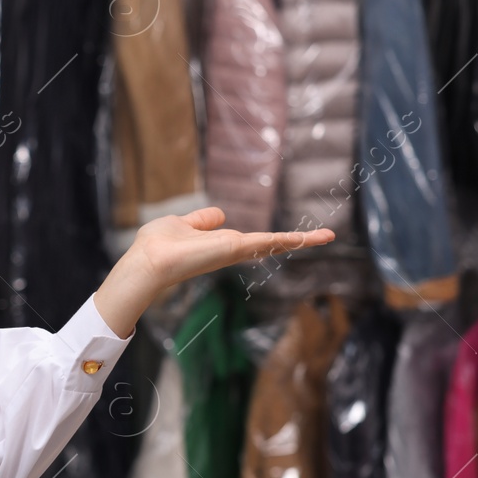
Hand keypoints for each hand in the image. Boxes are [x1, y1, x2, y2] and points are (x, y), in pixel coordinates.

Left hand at [93, 206, 334, 337]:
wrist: (150, 262)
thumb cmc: (158, 245)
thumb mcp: (181, 224)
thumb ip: (200, 221)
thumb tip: (219, 215)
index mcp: (220, 244)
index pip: (252, 241)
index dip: (270, 239)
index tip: (291, 237)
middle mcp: (232, 249)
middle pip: (271, 245)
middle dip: (296, 241)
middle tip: (324, 236)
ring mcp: (236, 251)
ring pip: (275, 244)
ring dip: (302, 239)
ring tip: (327, 235)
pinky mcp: (237, 249)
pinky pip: (270, 242)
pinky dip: (293, 239)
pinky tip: (315, 237)